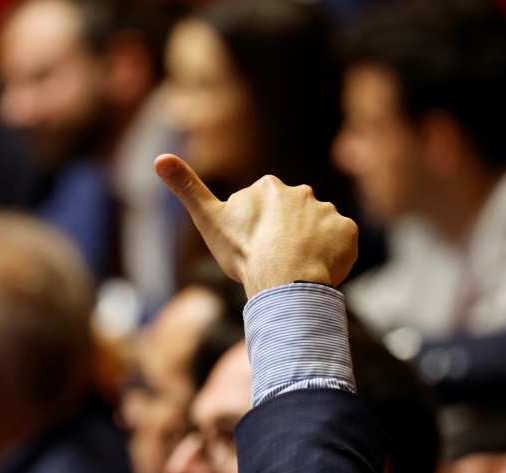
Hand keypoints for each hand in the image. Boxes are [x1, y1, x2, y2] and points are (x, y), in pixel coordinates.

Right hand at [154, 154, 357, 297]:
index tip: (254, 249)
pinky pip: (341, 243)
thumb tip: (158, 158)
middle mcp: (302, 192)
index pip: (265, 210)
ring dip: (310, 247)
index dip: (258, 233)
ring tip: (296, 269)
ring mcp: (328, 211)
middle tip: (275, 262)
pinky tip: (318, 270)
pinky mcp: (347, 232)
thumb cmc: (243, 252)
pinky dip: (333, 256)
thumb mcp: (209, 219)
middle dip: (286, 238)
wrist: (284, 281)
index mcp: (269, 187)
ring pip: (317, 231)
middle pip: (292, 219)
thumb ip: (187, 188)